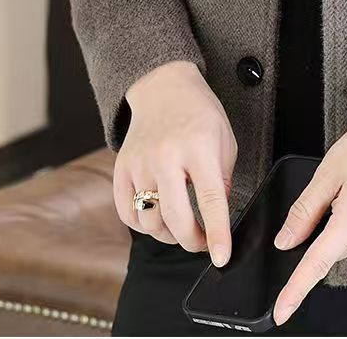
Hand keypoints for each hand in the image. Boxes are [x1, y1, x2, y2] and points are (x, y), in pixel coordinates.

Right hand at [113, 60, 237, 266]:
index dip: (217, 234)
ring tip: (181, 227)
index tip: (221, 257)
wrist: (164, 87)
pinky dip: (142, 224)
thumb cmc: (200, 113)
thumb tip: (218, 219)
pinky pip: (127, 212)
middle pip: (175, 218)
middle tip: (202, 243)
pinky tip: (157, 217)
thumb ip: (222, 180)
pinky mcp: (121, 167)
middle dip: (192, 241)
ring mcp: (140, 162)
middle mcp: (166, 156)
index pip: (210, 200)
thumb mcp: (225, 141)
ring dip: (167, 234)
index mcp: (199, 147)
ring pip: (149, 221)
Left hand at [272, 110, 346, 325]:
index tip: (281, 313)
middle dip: (314, 230)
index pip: (317, 264)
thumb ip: (305, 210)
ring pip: (337, 242)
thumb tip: (286, 241)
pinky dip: (341, 221)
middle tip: (326, 188)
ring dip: (329, 222)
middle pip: (326, 250)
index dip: (296, 289)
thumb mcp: (328, 171)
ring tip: (343, 183)